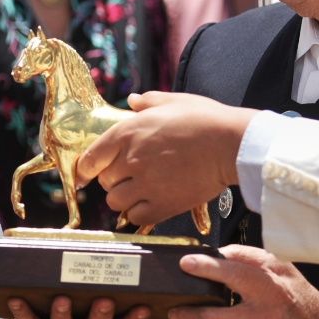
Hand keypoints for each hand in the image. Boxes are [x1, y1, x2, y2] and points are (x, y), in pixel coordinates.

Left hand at [7, 295, 148, 318]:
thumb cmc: (82, 308)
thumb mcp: (98, 302)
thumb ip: (107, 284)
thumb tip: (112, 244)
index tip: (143, 308)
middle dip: (100, 318)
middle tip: (104, 302)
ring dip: (63, 318)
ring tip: (62, 300)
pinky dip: (23, 315)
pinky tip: (17, 300)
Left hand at [77, 92, 255, 227]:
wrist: (231, 145)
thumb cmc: (205, 120)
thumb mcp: (174, 101)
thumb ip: (148, 102)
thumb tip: (133, 101)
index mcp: (127, 133)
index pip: (91, 157)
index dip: (87, 167)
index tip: (87, 172)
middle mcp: (130, 160)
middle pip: (105, 180)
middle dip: (114, 178)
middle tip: (130, 174)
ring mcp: (145, 185)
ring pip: (116, 202)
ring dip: (124, 197)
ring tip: (139, 191)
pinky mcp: (162, 206)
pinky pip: (135, 217)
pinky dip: (138, 212)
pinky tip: (150, 203)